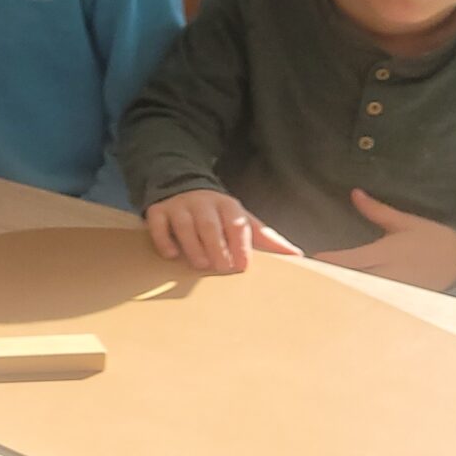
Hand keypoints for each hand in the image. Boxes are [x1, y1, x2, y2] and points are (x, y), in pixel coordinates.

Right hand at [145, 189, 301, 274]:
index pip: (236, 224)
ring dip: (192, 246)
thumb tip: (297, 255)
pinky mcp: (158, 210)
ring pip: (184, 225)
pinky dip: (163, 239)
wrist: (183, 187)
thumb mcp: (242, 221)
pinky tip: (171, 254)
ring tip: (199, 264)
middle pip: (210, 225)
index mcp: (228, 205)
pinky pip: (158, 224)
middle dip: (217, 247)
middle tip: (222, 268)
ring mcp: (179, 206)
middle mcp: (203, 203)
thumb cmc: (218, 214)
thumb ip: (266, 238)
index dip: (240, 245)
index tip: (243, 265)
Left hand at [315, 189, 455, 292]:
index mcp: (387, 254)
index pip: (351, 260)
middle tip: (303, 274)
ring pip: (360, 293)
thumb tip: (355, 193)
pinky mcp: (399, 300)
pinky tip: (339, 297)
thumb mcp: (406, 223)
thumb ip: (377, 211)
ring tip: (314, 286)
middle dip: (328, 278)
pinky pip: (372, 301)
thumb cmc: (434, 240)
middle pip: (350, 280)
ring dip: (339, 290)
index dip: (329, 261)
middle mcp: (388, 275)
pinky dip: (356, 298)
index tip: (309, 259)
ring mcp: (393, 291)